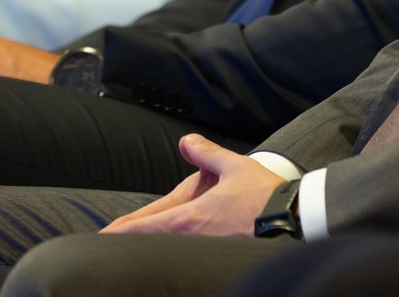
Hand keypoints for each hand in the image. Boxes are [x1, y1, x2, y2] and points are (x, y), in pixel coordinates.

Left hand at [100, 135, 279, 237]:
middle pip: (153, 244)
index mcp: (191, 217)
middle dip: (131, 243)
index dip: (121, 231)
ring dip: (152, 247)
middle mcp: (194, 238)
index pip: (146, 225)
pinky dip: (173, 252)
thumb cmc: (266, 197)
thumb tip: (187, 142)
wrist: (297, 220)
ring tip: (135, 248)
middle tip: (108, 244)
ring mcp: (207, 251)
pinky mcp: (220, 256)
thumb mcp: (233, 166)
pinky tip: (171, 252)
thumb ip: (206, 153)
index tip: (101, 236)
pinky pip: (189, 255)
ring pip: (170, 250)